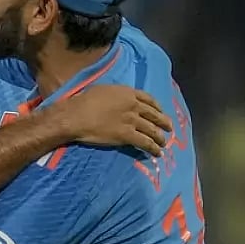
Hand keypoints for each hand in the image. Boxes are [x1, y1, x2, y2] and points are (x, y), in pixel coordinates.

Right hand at [50, 85, 172, 154]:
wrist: (75, 116)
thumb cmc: (83, 101)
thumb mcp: (102, 90)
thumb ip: (115, 95)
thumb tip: (117, 98)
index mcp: (127, 93)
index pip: (148, 99)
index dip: (157, 107)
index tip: (161, 111)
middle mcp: (133, 106)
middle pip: (154, 115)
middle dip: (163, 122)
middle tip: (169, 128)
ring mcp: (131, 121)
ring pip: (152, 130)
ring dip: (160, 138)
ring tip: (163, 143)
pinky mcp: (127, 135)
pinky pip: (145, 143)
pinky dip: (153, 148)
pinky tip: (157, 153)